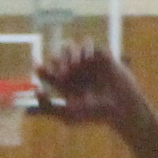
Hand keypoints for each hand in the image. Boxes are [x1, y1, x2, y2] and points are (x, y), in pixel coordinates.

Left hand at [33, 41, 149, 125]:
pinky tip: (86, 60)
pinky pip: (87, 42)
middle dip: (57, 61)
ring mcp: (86, 62)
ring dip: (69, 53)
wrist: (121, 107)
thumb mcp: (68, 115)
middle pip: (56, 56)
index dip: (41, 69)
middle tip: (64, 73)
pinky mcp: (99, 55)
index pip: (46, 72)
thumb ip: (48, 107)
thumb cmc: (96, 114)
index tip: (38, 67)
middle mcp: (73, 71)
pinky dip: (84, 48)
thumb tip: (35, 91)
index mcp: (63, 84)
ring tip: (75, 67)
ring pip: (69, 46)